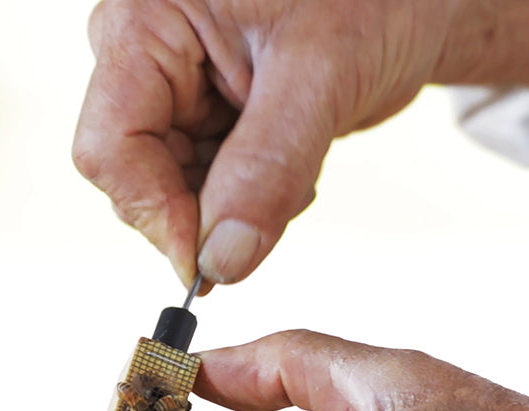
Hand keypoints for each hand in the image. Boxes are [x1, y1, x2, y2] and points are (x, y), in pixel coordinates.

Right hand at [72, 0, 528, 287]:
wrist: (417, 1)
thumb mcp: (320, 78)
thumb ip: (267, 169)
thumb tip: (222, 259)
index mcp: (146, 22)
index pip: (112, 145)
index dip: (155, 214)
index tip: (208, 266)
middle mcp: (146, 54)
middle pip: (134, 173)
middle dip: (203, 210)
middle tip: (278, 204)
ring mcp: (176, 86)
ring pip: (173, 188)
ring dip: (232, 207)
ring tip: (299, 165)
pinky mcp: (208, 114)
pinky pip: (207, 185)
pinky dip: (250, 197)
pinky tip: (294, 165)